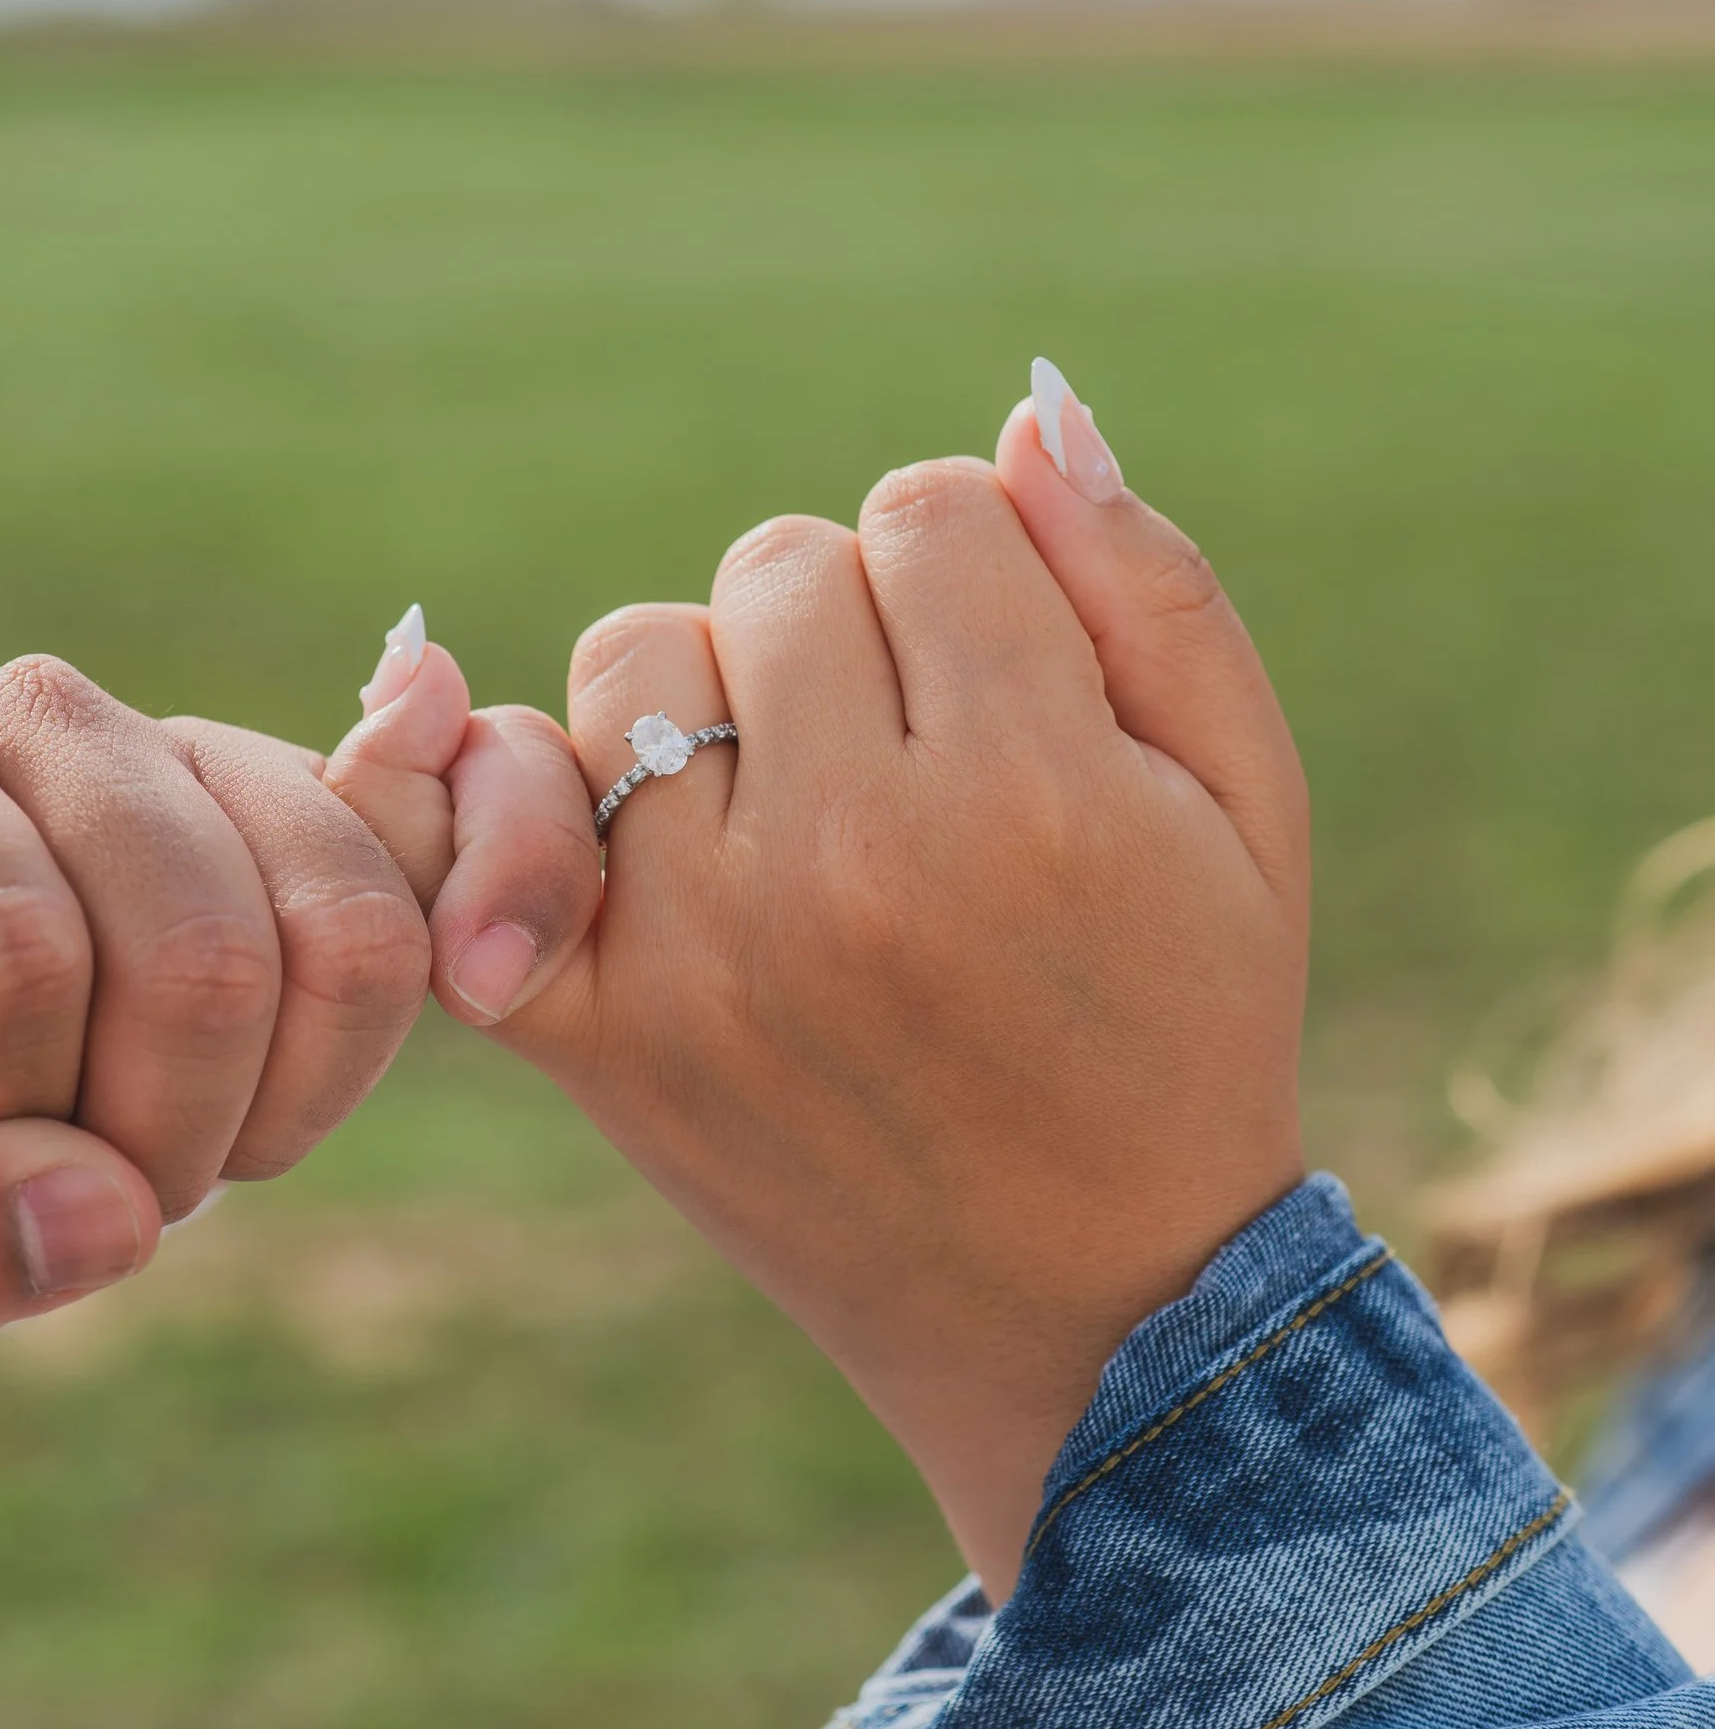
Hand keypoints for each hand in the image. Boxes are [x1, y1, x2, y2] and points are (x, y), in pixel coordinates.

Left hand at [0, 643, 594, 1368]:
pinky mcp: (292, 798)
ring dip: (266, 1106)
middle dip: (157, 1142)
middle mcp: (33, 718)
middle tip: (64, 1180)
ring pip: (344, 928)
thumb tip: (111, 1222)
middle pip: (200, 955)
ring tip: (151, 1138)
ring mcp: (183, 744)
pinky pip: (406, 920)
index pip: (4, 956)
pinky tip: (251, 1098)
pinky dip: (350, 1059)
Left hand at [455, 379, 1309, 1599]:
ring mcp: (704, 951)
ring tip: (794, 808)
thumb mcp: (1248, 807)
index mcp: (1028, 786)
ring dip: (709, 699)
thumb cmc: (1185, 1030)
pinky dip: (485, 797)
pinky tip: (508, 782)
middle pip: (773, 568)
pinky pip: (480, 833)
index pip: (923, 512)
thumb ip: (1149, 590)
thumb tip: (1025, 414)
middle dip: (849, 628)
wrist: (1086, 1313)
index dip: (971, 574)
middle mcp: (847, 859)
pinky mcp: (602, 1034)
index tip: (1004, 678)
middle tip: (912, 758)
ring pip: (634, 662)